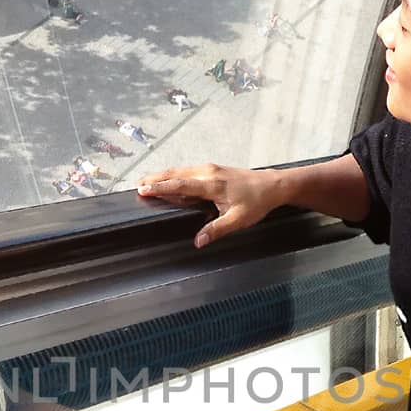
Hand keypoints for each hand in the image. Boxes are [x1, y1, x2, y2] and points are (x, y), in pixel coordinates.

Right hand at [136, 164, 276, 247]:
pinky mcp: (213, 170)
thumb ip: (217, 230)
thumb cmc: (257, 202)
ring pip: (181, 171)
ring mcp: (210, 169)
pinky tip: (169, 180)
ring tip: (147, 181)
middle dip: (155, 178)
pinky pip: (188, 171)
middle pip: (175, 174)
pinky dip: (175, 175)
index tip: (143, 189)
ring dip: (163, 175)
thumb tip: (198, 241)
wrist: (273, 185)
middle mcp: (208, 172)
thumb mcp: (238, 220)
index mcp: (211, 184)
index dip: (160, 187)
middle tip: (137, 184)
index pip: (179, 185)